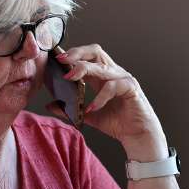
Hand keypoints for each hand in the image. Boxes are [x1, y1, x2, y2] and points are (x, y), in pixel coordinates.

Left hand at [49, 44, 163, 154]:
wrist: (138, 136)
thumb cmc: (118, 123)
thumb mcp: (88, 116)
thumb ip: (70, 110)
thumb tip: (50, 105)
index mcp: (102, 76)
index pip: (87, 56)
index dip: (72, 54)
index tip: (56, 58)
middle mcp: (113, 73)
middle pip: (96, 52)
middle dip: (77, 53)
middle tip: (62, 60)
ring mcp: (123, 79)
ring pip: (102, 67)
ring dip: (84, 69)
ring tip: (69, 78)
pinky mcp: (131, 88)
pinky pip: (113, 87)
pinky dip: (100, 97)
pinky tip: (91, 108)